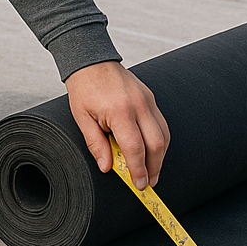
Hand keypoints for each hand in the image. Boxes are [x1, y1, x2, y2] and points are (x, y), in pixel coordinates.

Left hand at [65, 61, 169, 189]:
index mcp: (119, 111)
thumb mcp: (82, 118)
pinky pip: (161, 123)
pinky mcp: (150, 97)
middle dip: (154, 167)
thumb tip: (107, 168)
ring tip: (152, 171)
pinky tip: (152, 151)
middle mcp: (139, 105)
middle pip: (156, 144)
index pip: (135, 148)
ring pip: (164, 134)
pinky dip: (160, 140)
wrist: (92, 61)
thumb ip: (96, 144)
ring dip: (160, 156)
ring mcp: (148, 100)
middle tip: (148, 183)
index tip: (139, 184)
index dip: (138, 170)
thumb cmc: (85, 88)